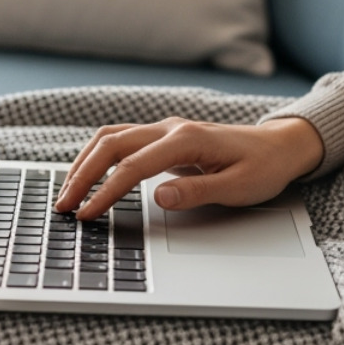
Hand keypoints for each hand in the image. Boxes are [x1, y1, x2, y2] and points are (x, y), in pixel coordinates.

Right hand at [55, 117, 324, 218]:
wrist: (280, 146)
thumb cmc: (262, 168)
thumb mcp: (238, 187)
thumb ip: (197, 192)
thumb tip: (158, 197)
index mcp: (186, 140)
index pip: (132, 167)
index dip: (105, 193)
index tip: (87, 215)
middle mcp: (170, 129)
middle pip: (111, 145)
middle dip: (82, 175)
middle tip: (63, 206)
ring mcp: (165, 129)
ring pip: (112, 137)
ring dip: (85, 162)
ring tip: (68, 192)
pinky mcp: (165, 136)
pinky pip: (122, 139)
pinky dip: (98, 155)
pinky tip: (88, 174)